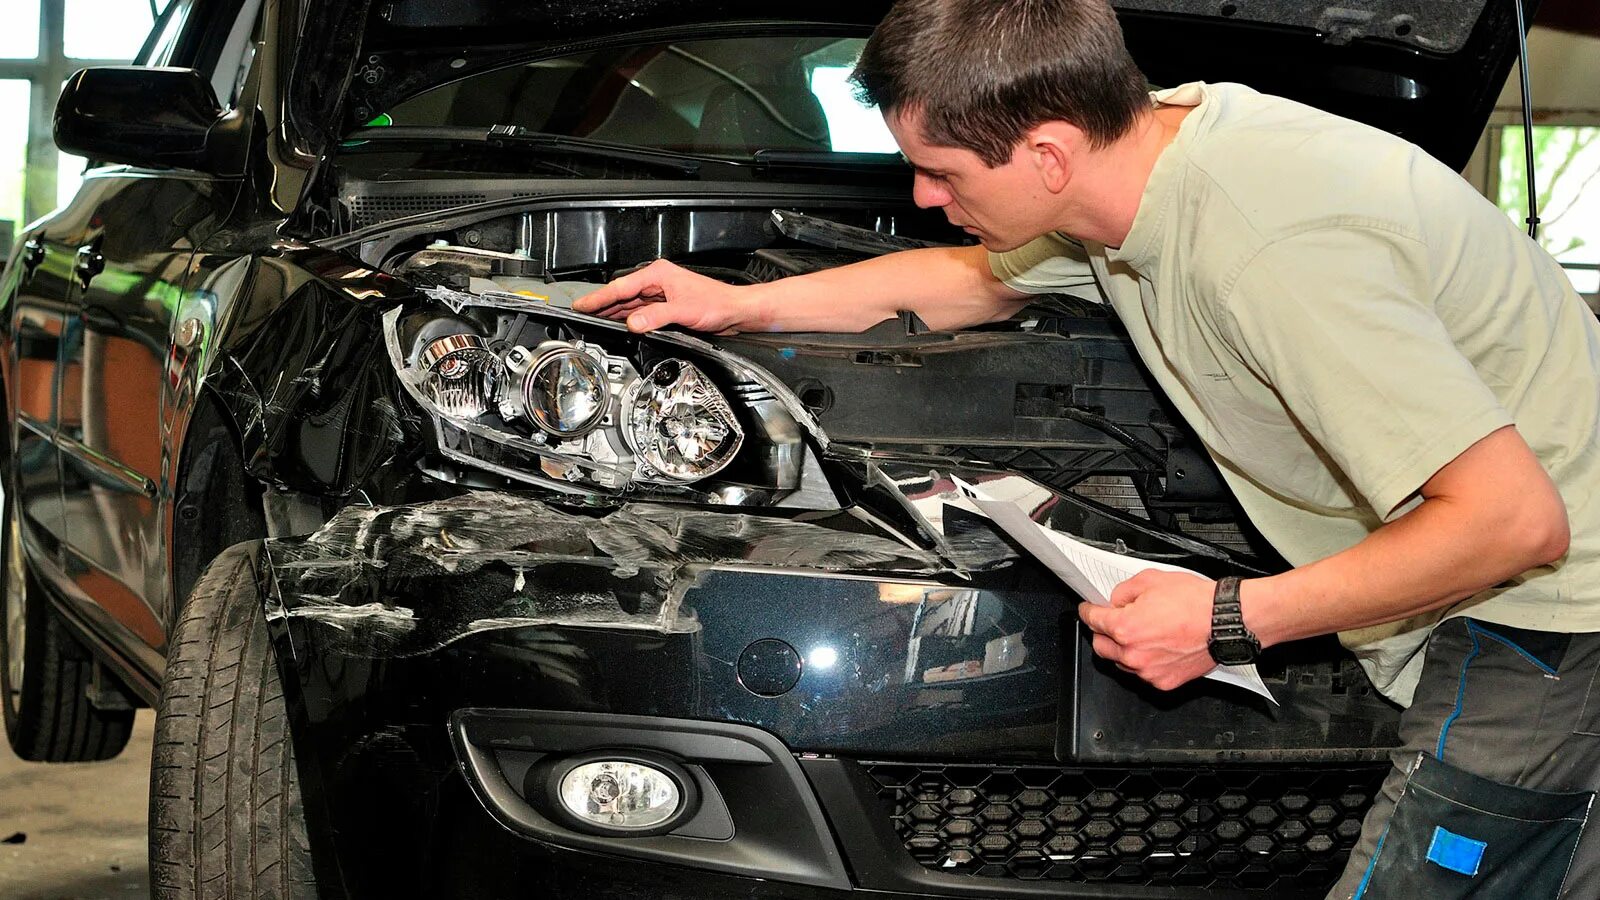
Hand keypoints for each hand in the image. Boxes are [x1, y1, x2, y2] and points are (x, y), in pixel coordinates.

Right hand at [572, 259, 754, 333]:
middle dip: (601, 305)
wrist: (734, 311)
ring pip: (629, 304)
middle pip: (621, 294)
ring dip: (613, 312)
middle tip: (581, 315)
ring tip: (594, 320)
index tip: (582, 304)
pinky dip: (628, 318)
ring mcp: (660, 294)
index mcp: (658, 274)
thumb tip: (632, 324)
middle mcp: (657, 281)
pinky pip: (640, 311)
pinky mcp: (665, 306)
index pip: (620, 287)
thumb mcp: (683, 311)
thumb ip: (655, 317)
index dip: (599, 297)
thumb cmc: (716, 303)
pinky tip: (619, 323)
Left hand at [1077, 570, 1216, 690]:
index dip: (1088, 611)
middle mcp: (1134, 654)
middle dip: (1102, 633)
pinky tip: (1156, 647)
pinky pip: (1143, 673)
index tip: (1088, 610)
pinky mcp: (1164, 681)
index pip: (1092, 620)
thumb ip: (1124, 592)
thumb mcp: (1151, 580)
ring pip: (1121, 663)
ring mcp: (1148, 671)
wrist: (1225, 621)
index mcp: (1125, 628)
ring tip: (1141, 634)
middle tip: (1112, 623)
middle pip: (1101, 646)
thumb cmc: (1195, 602)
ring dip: (1123, 650)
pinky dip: (1144, 662)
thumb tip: (1116, 601)